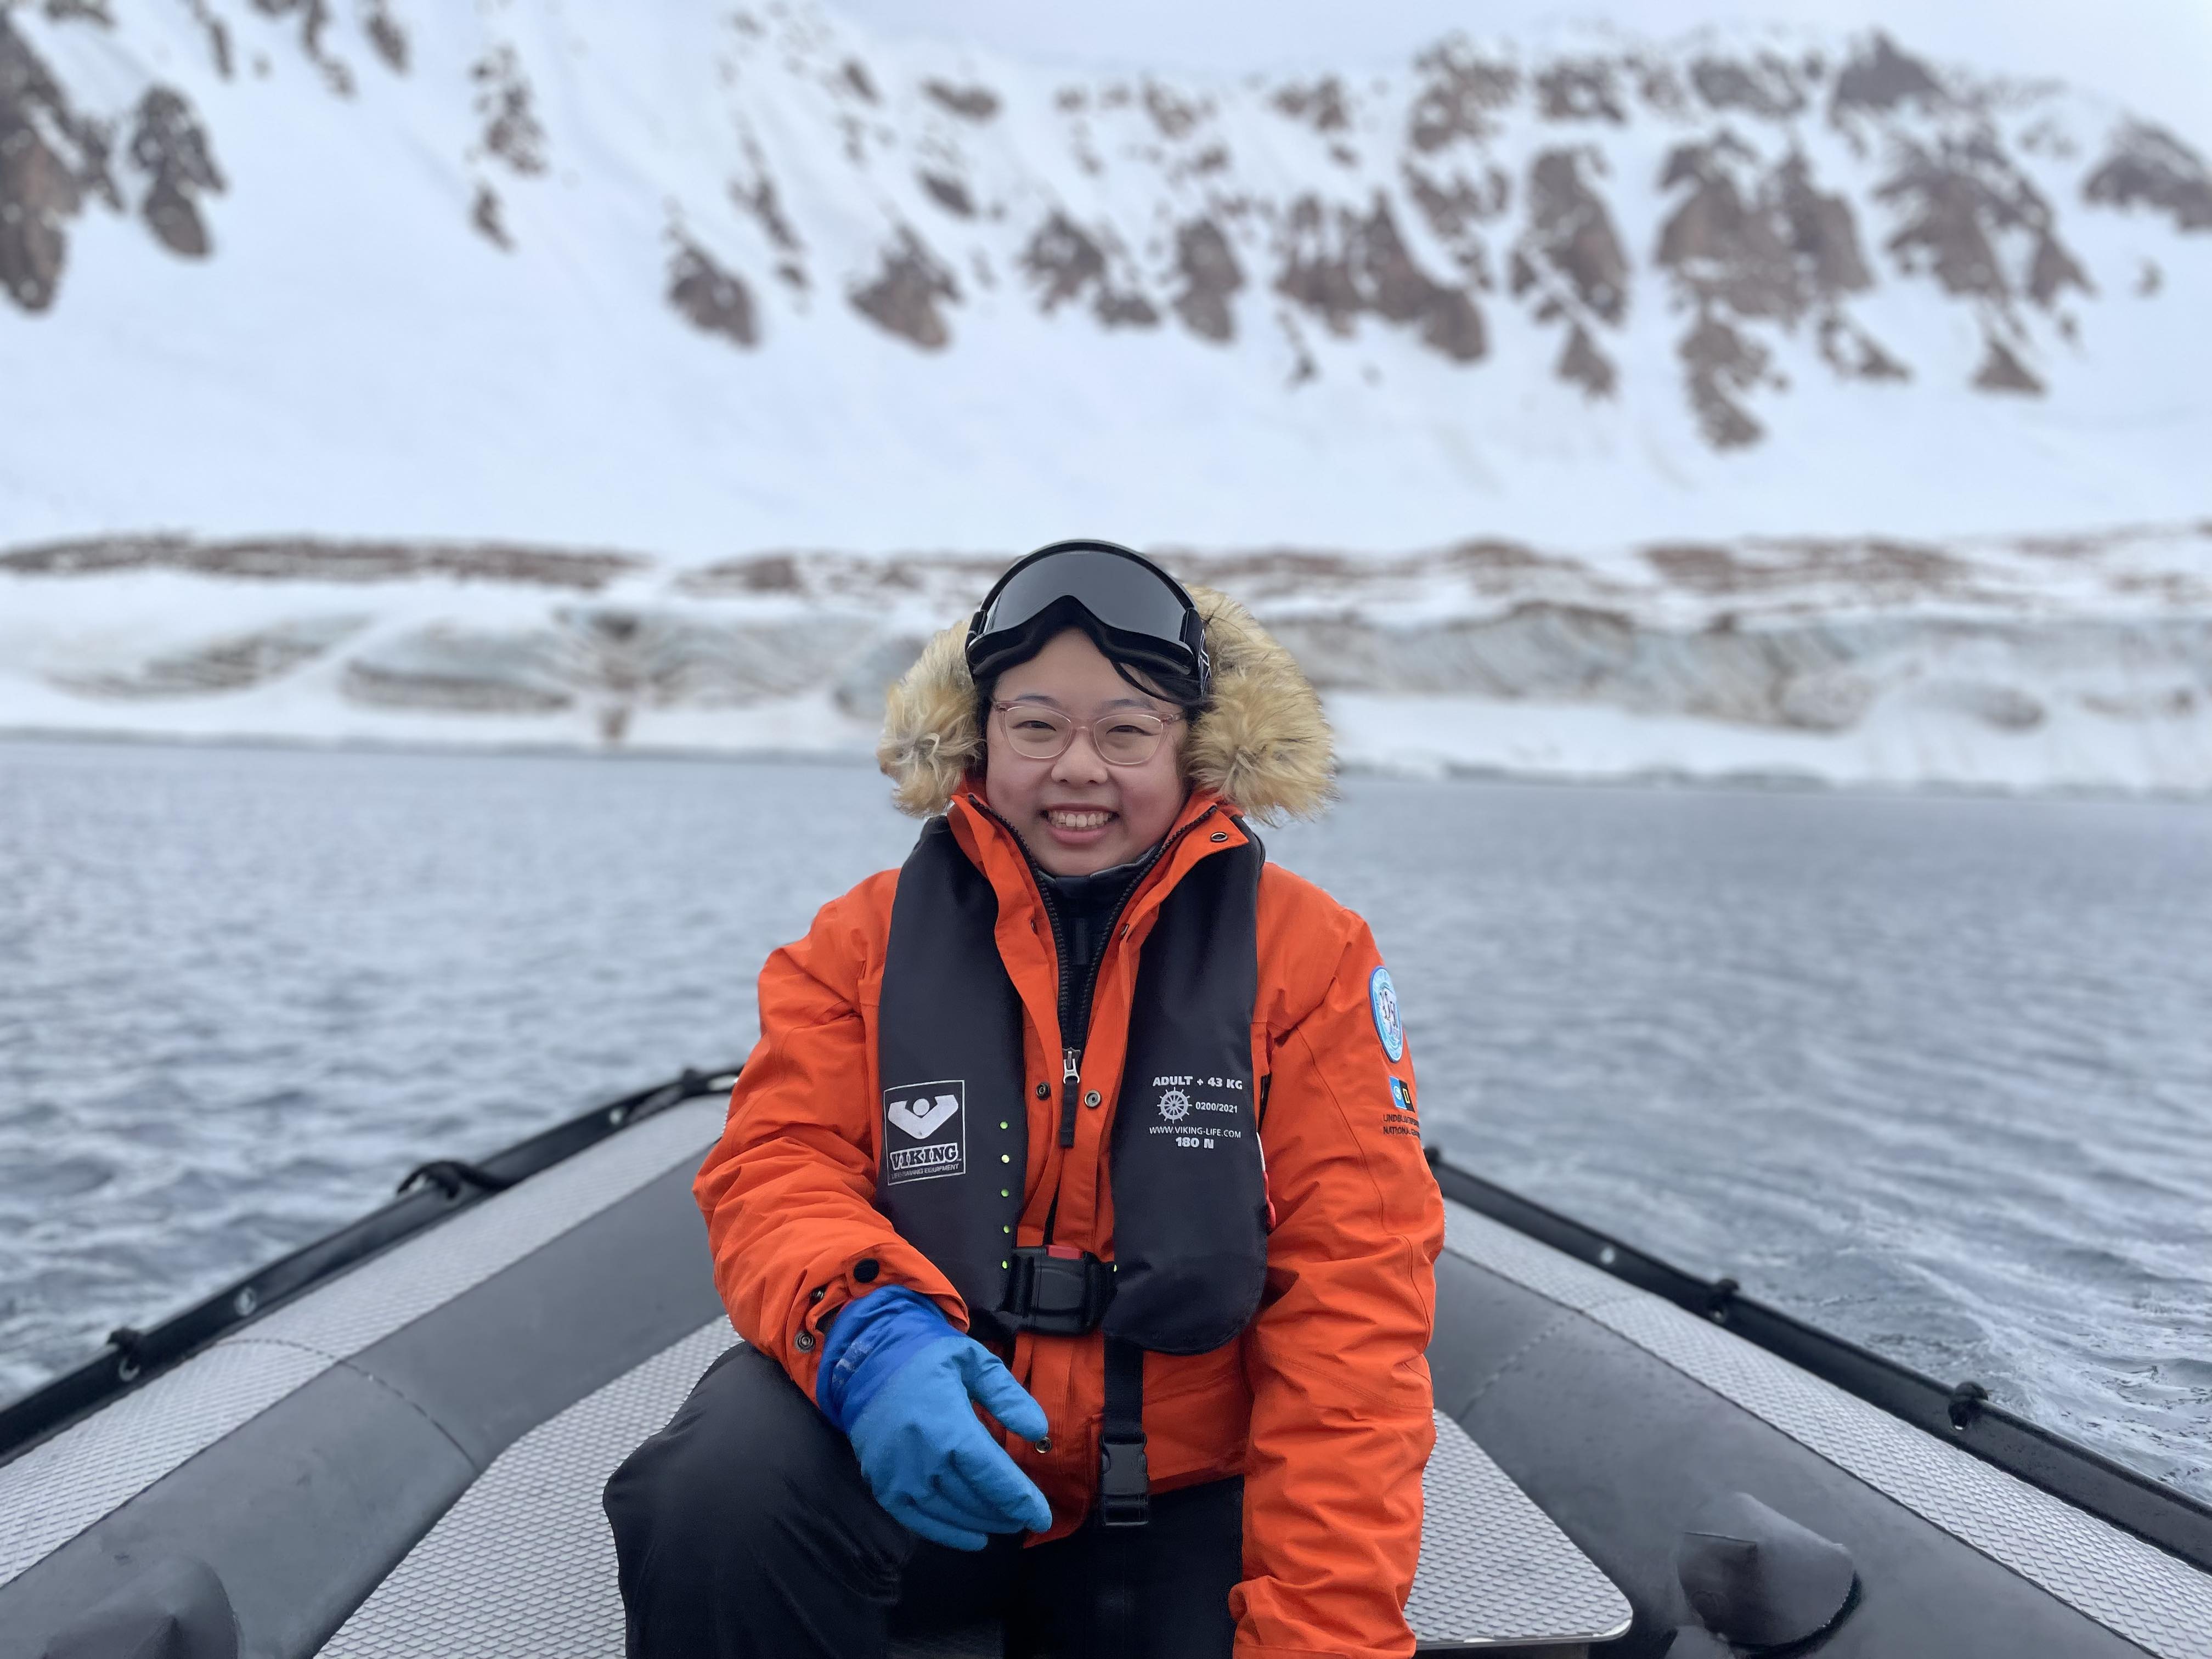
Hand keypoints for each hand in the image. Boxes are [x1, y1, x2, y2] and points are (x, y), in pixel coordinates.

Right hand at [816, 1287, 1051, 1549]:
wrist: (867, 1359)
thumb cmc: (928, 1357)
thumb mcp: (975, 1362)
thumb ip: (1008, 1397)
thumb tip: (1038, 1432)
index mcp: (948, 1425)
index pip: (992, 1475)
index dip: (1020, 1500)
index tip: (1042, 1517)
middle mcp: (922, 1458)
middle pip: (974, 1498)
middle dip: (1006, 1512)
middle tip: (1027, 1516)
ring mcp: (898, 1476)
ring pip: (950, 1513)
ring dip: (982, 1523)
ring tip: (1006, 1523)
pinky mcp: (882, 1485)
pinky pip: (918, 1521)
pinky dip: (948, 1534)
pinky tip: (974, 1538)